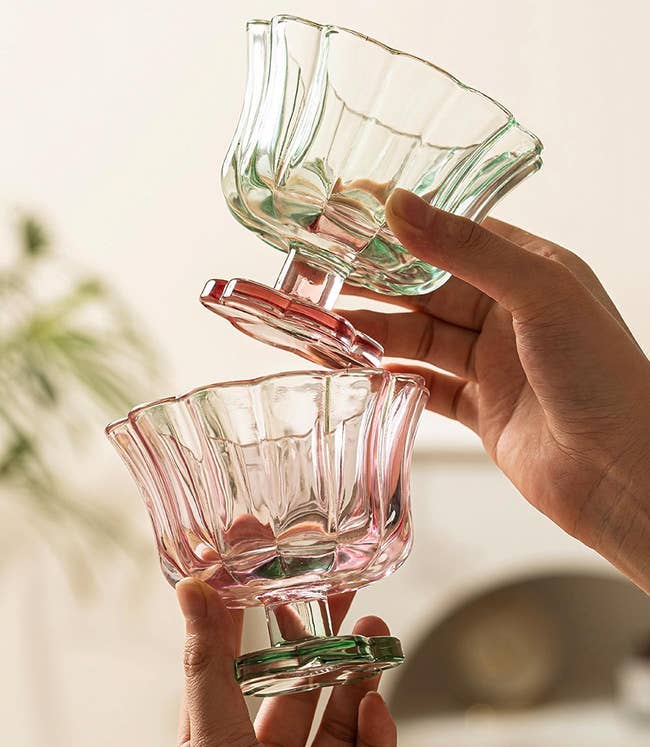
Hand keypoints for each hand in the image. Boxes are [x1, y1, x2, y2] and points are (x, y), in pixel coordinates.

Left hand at [175, 578, 396, 746]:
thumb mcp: (211, 734)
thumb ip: (208, 667)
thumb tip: (191, 591)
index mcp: (219, 729)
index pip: (233, 653)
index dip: (245, 602)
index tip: (260, 553)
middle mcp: (262, 745)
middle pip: (296, 674)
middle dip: (321, 628)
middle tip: (337, 584)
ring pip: (339, 709)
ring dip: (360, 667)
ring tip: (374, 627)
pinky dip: (378, 730)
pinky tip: (375, 707)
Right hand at [342, 189, 649, 590]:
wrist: (623, 475)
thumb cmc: (602, 377)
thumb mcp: (539, 294)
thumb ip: (467, 250)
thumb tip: (400, 206)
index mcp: (529, 271)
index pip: (451, 235)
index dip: (400, 224)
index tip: (347, 212)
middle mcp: (507, 313)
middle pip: (424, 288)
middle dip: (371, 281)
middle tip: (318, 272)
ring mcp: (490, 363)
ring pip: (416, 337)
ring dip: (371, 332)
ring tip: (322, 324)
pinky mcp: (478, 408)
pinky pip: (421, 384)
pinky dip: (388, 377)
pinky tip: (353, 370)